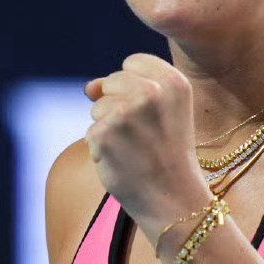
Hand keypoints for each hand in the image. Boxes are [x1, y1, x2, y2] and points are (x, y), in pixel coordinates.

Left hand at [84, 54, 212, 232]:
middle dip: (118, 106)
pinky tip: (123, 162)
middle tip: (144, 136)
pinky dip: (101, 149)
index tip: (151, 113)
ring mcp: (125, 112)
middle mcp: (151, 92)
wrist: (174, 200)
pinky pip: (91, 132)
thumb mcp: (163, 113)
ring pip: (98, 108)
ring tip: (135, 150)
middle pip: (112, 82)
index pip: (133, 62)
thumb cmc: (167, 155)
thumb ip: (129, 89)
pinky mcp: (104, 134)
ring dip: (109, 129)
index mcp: (174, 81)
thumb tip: (88, 87)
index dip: (134, 87)